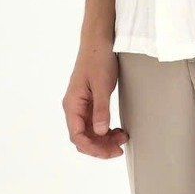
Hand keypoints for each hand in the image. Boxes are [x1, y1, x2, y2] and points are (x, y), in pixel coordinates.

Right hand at [63, 39, 128, 157]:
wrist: (99, 41)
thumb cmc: (98, 59)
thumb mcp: (102, 85)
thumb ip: (101, 110)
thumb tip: (101, 132)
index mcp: (72, 104)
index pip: (77, 136)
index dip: (93, 148)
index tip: (111, 152)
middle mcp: (74, 108)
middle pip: (83, 138)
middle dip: (100, 147)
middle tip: (120, 149)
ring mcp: (81, 106)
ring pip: (90, 132)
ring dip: (104, 140)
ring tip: (122, 138)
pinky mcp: (89, 103)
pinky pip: (95, 123)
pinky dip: (105, 130)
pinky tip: (117, 130)